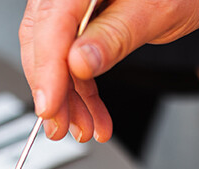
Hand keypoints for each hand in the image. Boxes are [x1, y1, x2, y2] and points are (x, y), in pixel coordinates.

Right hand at [19, 0, 198, 141]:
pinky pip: (71, 61)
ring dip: (69, 99)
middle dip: (54, 92)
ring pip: (55, 58)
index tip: (49, 107)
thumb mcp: (154, 12)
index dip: (47, 70)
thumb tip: (78, 63)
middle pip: (44, 42)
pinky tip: (91, 114)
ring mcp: (73, 7)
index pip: (53, 23)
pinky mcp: (79, 26)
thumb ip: (114, 37)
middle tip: (61, 127)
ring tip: (84, 128)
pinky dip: (80, 92)